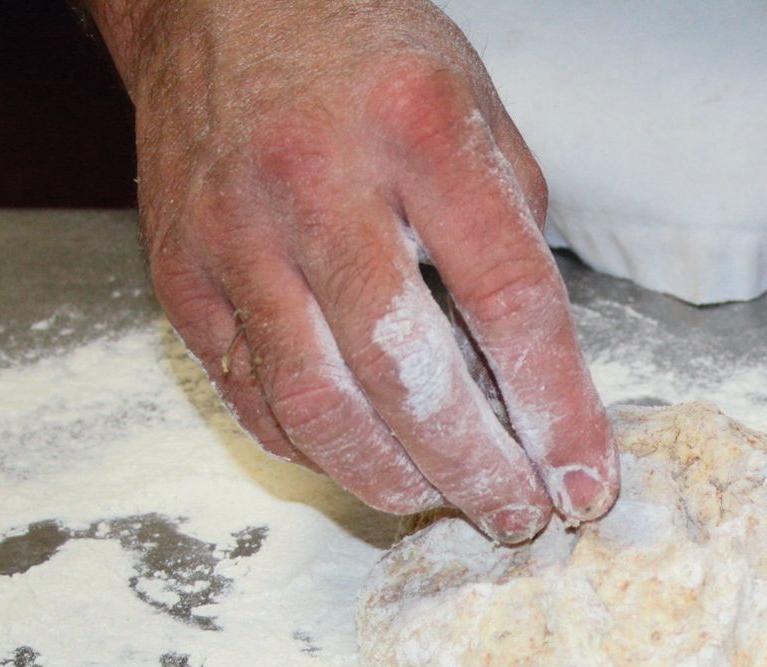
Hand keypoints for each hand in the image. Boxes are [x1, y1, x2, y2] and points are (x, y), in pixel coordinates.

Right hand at [86, 0, 616, 537]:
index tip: (585, 479)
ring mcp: (235, 233)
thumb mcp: (475, 111)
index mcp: (418, 132)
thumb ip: (510, 236)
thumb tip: (540, 381)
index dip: (556, 409)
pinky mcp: (181, 273)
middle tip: (517, 515)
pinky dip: (318, 452)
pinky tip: (367, 463)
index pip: (509, 301)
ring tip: (444, 502)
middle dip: (474, 468)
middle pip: (405, 372)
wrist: (215, 3)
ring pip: (317, 404)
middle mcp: (317, 183)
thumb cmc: (368, 62)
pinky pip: (253, 396)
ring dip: (393, 479)